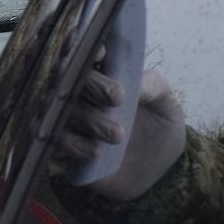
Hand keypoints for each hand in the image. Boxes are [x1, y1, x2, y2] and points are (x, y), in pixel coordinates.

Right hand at [58, 47, 186, 201]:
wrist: (155, 173)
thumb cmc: (159, 129)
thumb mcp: (168, 105)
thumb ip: (154, 86)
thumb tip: (131, 83)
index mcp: (104, 74)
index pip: (86, 51)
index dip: (86, 50)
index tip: (99, 57)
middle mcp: (81, 92)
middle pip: (69, 77)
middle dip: (93, 86)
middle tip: (117, 98)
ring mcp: (68, 118)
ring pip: (62, 109)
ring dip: (88, 120)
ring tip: (117, 136)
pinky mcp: (62, 145)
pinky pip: (55, 138)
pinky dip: (74, 144)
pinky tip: (96, 152)